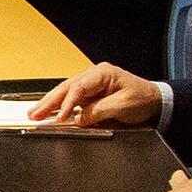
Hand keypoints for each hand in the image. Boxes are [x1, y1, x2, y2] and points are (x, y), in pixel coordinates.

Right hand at [29, 64, 164, 127]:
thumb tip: (79, 118)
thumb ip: (99, 111)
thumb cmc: (143, 99)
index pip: (78, 88)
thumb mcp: (123, 105)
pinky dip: (59, 106)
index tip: (61, 117)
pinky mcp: (91, 95)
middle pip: (66, 88)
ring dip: (50, 104)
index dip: (67, 103)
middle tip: (34, 113)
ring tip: (34, 113)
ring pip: (65, 93)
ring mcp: (91, 85)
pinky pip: (72, 99)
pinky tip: (48, 112)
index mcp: (102, 73)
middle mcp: (93, 76)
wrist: (156, 102)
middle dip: (49, 102)